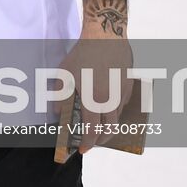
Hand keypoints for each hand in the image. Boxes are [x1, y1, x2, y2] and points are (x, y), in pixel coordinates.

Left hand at [59, 24, 133, 152]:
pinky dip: (114, 110)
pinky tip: (106, 105)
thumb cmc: (82, 54)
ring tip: (98, 124)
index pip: (92, 131)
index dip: (87, 144)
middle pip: (109, 130)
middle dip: (101, 141)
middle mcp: (110, 100)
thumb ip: (61, 97)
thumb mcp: (65, 75)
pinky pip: (123, 105)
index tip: (82, 150)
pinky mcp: (129, 86)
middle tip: (92, 142)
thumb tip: (57, 113)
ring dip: (107, 125)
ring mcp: (122, 94)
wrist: (106, 36)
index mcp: (93, 100)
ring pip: (117, 118)